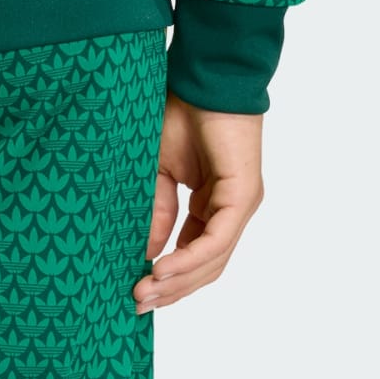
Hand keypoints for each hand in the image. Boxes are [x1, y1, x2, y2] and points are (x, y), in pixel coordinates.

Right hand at [133, 94, 263, 310]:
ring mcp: (240, 206)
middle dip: (171, 288)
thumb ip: (157, 210)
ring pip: (212, 260)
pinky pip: (216, 240)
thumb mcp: (158, 169)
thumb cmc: (182, 112)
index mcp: (213, 204)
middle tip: (137, 302)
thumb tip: (147, 253)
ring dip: (178, 281)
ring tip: (146, 291)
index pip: (194, 254)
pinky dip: (189, 258)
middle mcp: (230, 210)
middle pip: (204, 266)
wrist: (202, 76)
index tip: (136, 289)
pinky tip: (163, 269)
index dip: (168, 276)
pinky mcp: (243, 196)